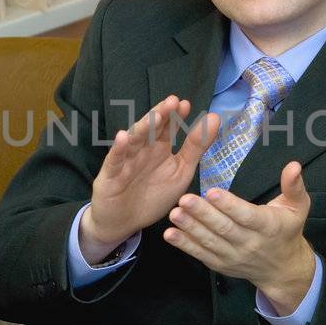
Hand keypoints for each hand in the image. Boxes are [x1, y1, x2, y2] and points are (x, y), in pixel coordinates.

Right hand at [78, 95, 220, 261]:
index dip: (176, 116)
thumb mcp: (181, 171)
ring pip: (134, 141)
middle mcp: (142, 150)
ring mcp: (125, 160)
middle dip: (162, 115)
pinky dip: (118, 149)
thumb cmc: (152, 195)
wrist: (123, 222)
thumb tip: (214, 117)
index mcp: (159, 148)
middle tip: (173, 102)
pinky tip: (123, 137)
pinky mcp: (111, 175)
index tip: (186, 105)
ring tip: (155, 117)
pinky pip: (114, 160)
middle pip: (151, 129)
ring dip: (144, 128)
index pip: (168, 127)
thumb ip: (196, 146)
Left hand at [163, 161, 315, 312]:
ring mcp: (233, 256)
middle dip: (203, 214)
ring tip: (174, 214)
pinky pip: (201, 254)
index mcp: (268, 227)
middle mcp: (250, 243)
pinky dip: (185, 245)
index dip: (229, 205)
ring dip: (190, 228)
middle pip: (224, 229)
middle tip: (184, 199)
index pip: (247, 216)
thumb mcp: (298, 207)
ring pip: (210, 242)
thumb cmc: (287, 231)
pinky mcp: (220, 264)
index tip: (212, 192)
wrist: (281, 269)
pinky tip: (170, 234)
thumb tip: (294, 165)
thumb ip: (294, 186)